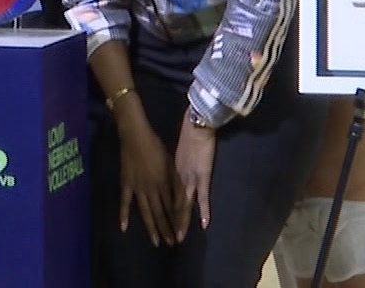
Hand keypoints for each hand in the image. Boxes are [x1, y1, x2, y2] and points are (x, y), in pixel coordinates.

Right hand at [116, 119, 181, 245]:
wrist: (136, 136)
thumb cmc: (156, 147)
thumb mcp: (171, 163)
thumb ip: (175, 180)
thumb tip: (181, 196)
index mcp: (164, 183)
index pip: (173, 207)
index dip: (178, 221)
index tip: (182, 233)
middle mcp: (152, 190)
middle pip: (161, 213)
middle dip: (167, 229)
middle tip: (172, 244)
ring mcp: (138, 189)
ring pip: (146, 212)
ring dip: (152, 228)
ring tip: (156, 242)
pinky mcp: (126, 185)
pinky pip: (125, 203)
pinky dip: (124, 215)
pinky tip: (124, 228)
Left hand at [174, 119, 216, 237]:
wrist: (196, 125)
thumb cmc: (188, 135)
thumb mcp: (178, 152)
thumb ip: (176, 164)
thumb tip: (173, 172)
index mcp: (172, 172)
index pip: (167, 196)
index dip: (165, 211)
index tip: (160, 224)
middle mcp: (178, 178)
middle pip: (173, 204)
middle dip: (170, 222)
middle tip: (167, 239)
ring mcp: (189, 179)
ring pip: (184, 204)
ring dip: (182, 222)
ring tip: (178, 238)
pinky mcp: (202, 176)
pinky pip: (202, 197)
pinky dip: (203, 211)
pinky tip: (203, 225)